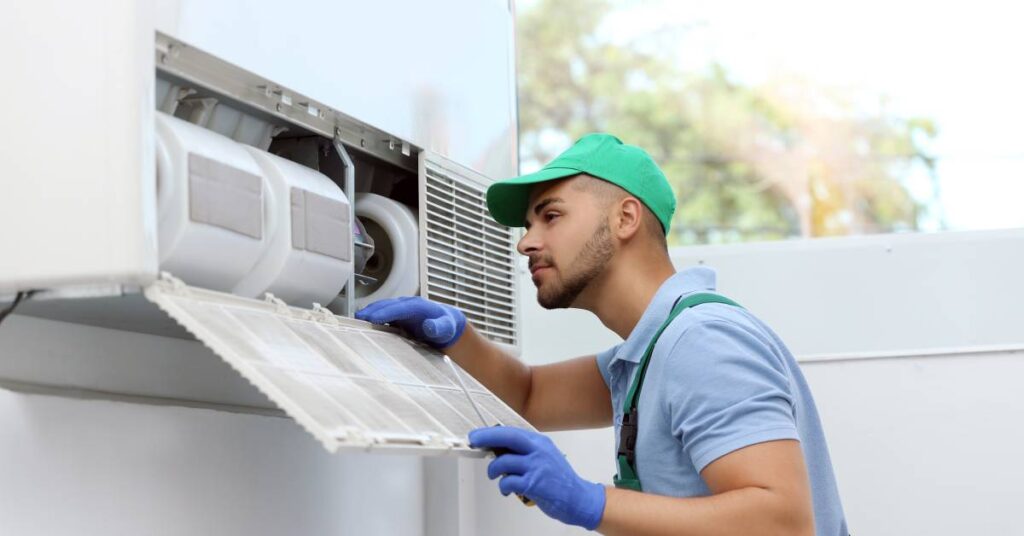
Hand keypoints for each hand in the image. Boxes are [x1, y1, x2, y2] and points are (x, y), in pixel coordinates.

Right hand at [354, 296, 466, 348]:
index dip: (386, 312)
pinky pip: (381, 315)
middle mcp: (407, 305)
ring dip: (369, 314)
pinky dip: (371, 319)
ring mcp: (400, 310)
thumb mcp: (447, 327)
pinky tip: (361, 327)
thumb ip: (439, 327)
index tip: (373, 318)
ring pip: (381, 309)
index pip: (399, 307)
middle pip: (387, 305)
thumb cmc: (446, 325)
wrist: (446, 326)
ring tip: (354, 322)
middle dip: (372, 311)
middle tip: (358, 320)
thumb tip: (429, 326)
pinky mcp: (395, 317)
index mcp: (418, 306)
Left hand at [469, 426, 605, 530]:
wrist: (579, 498)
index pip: (512, 431)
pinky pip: (508, 481)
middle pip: (507, 437)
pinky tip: (506, 489)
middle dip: (486, 438)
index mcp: (540, 442)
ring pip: (504, 462)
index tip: (478, 435)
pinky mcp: (534, 484)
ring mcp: (537, 467)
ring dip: (494, 470)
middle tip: (474, 442)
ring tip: (495, 476)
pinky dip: (503, 486)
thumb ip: (525, 452)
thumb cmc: (560, 480)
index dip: (491, 432)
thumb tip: (498, 449)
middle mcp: (538, 451)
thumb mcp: (545, 457)